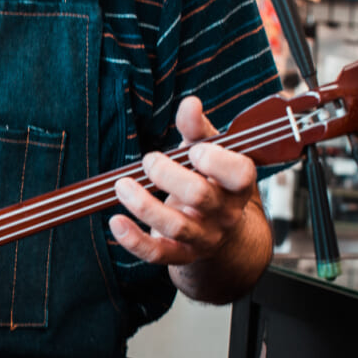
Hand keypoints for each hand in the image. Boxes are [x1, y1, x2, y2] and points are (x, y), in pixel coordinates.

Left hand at [109, 96, 257, 266]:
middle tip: (149, 161)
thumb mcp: (211, 156)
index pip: (240, 174)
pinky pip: (158, 253)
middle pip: (199, 196)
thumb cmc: (213, 185)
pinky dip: (134, 240)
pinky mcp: (182, 255)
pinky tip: (116, 222)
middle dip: (168, 175)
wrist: (225, 239)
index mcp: (237, 185)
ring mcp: (204, 238)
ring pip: (176, 226)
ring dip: (144, 204)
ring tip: (122, 185)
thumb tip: (190, 103)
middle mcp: (225, 214)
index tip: (193, 150)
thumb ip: (198, 130)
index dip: (217, 161)